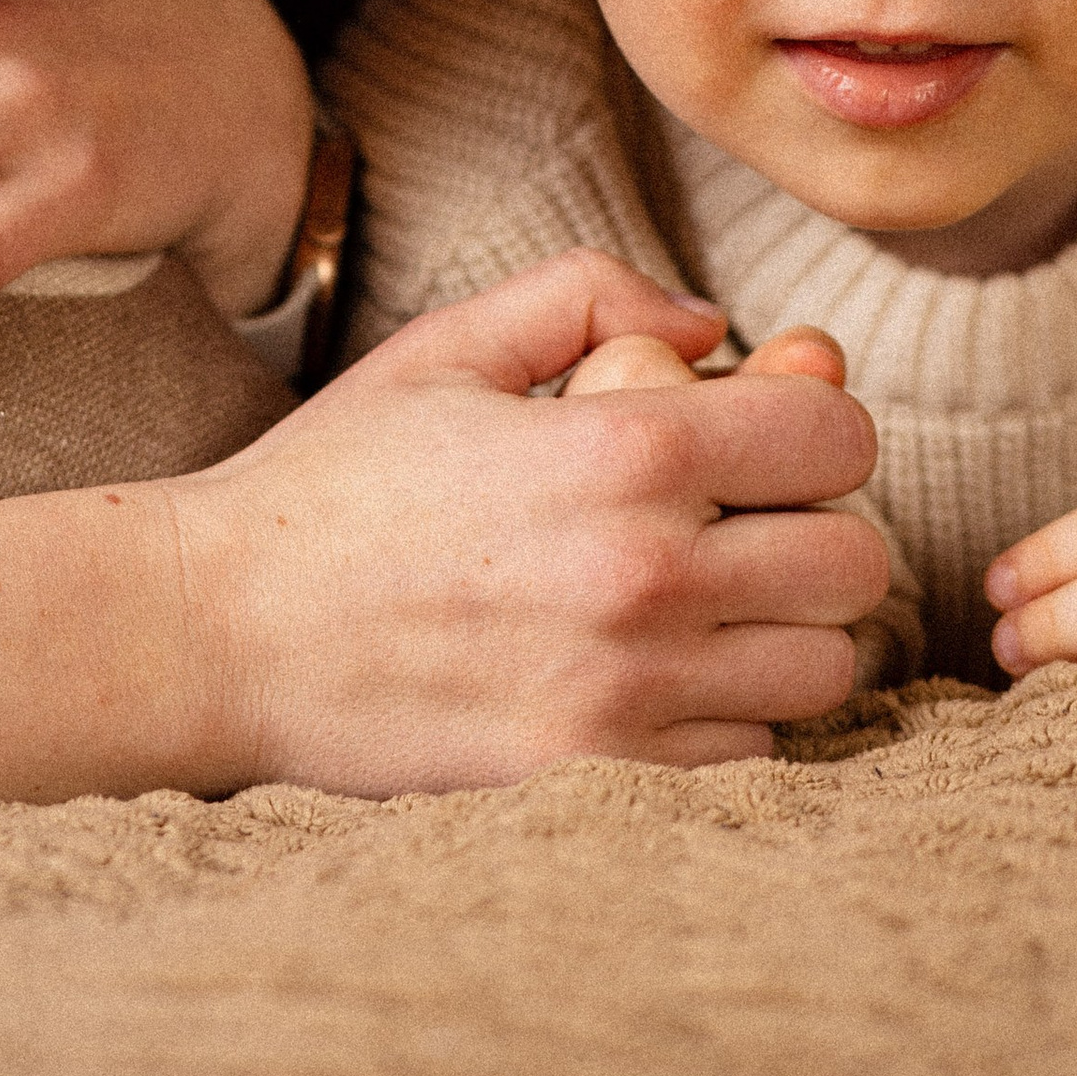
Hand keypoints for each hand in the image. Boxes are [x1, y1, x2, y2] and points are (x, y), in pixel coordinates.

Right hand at [172, 255, 892, 786]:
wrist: (222, 632)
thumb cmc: (335, 482)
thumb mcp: (449, 346)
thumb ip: (590, 296)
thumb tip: (711, 321)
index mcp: (622, 450)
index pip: (838, 440)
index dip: (814, 426)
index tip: (762, 436)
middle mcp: (646, 575)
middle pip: (854, 564)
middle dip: (813, 530)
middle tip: (740, 523)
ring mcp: (627, 693)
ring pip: (821, 669)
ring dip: (786, 631)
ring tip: (708, 605)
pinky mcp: (598, 780)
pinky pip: (751, 754)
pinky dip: (732, 716)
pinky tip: (660, 677)